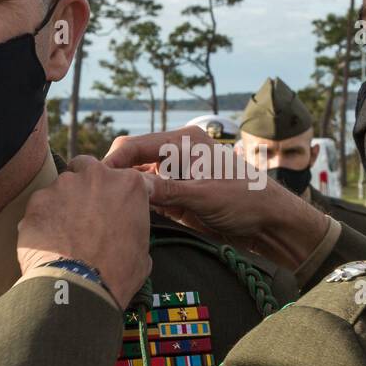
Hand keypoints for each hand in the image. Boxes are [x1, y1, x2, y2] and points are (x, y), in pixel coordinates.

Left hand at [17, 156, 151, 307]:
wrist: (80, 289)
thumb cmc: (117, 274)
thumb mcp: (142, 251)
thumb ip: (133, 229)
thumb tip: (126, 235)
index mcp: (129, 185)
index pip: (121, 177)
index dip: (114, 193)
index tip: (111, 207)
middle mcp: (97, 176)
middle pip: (86, 168)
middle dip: (84, 184)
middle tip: (84, 212)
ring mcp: (64, 185)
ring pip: (60, 185)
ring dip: (62, 202)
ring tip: (63, 232)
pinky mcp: (38, 200)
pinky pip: (40, 205)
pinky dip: (42, 218)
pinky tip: (47, 240)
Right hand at [103, 127, 331, 269]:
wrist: (271, 223)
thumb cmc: (246, 201)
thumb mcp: (204, 196)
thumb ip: (166, 191)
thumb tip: (129, 188)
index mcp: (184, 142)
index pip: (136, 146)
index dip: (113, 162)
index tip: (93, 181)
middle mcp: (177, 154)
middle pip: (133, 161)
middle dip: (116, 177)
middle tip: (97, 199)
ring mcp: (177, 176)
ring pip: (138, 181)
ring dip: (125, 193)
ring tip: (107, 210)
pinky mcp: (179, 197)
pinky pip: (150, 198)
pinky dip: (138, 206)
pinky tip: (128, 218)